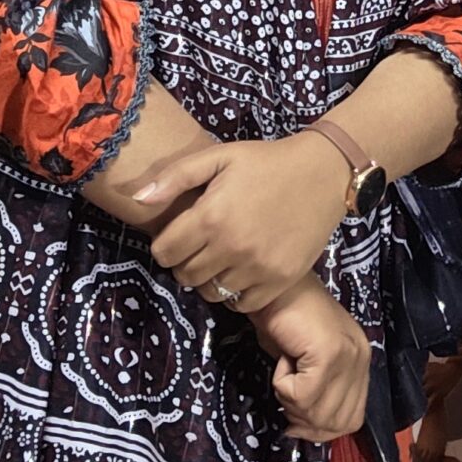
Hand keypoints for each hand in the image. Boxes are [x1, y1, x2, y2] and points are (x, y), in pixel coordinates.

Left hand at [139, 134, 350, 309]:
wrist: (323, 172)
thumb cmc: (266, 162)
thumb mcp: (219, 157)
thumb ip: (175, 178)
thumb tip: (138, 200)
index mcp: (211, 216)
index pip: (164, 253)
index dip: (165, 246)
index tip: (178, 237)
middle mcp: (232, 247)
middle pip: (185, 276)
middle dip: (184, 263)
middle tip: (199, 247)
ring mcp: (258, 267)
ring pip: (212, 292)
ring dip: (209, 279)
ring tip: (221, 258)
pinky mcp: (281, 280)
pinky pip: (242, 304)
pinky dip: (236, 294)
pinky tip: (242, 271)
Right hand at [249, 278, 369, 440]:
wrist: (272, 284)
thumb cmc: (283, 319)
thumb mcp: (305, 365)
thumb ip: (315, 395)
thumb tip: (300, 430)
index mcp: (361, 363)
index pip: (352, 419)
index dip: (322, 431)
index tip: (294, 424)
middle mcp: (361, 359)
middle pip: (337, 422)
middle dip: (303, 420)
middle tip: (284, 394)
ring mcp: (349, 355)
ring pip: (318, 412)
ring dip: (290, 400)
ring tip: (284, 369)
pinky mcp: (329, 353)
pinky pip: (301, 395)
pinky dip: (282, 384)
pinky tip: (283, 357)